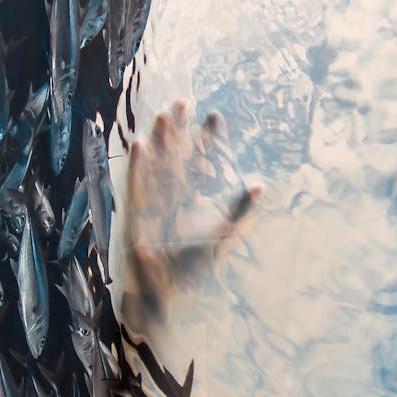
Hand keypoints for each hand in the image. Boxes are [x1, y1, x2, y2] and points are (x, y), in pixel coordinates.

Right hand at [121, 101, 260, 331]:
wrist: (163, 295)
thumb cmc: (190, 271)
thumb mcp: (221, 237)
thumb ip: (239, 212)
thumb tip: (260, 185)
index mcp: (193, 200)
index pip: (201, 164)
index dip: (208, 141)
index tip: (215, 117)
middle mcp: (172, 197)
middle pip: (176, 156)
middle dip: (180, 130)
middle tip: (185, 101)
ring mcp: (153, 203)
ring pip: (156, 165)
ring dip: (159, 141)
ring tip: (164, 114)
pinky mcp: (136, 214)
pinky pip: (135, 185)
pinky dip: (137, 167)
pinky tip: (139, 145)